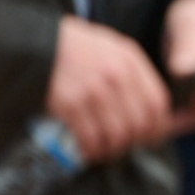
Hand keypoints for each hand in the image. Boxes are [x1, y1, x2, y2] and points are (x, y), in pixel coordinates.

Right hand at [46, 15, 169, 162]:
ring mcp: (93, 90)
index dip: (158, 127)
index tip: (152, 139)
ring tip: (105, 152)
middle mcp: (116, 76)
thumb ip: (132, 73)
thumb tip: (148, 108)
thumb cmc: (75, 47)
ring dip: (112, 150)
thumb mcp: (111, 48)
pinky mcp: (70, 104)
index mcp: (130, 60)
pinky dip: (92, 150)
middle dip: (134, 142)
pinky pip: (90, 138)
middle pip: (139, 122)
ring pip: (116, 134)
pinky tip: (88, 150)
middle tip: (125, 148)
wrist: (37, 43)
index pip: (157, 102)